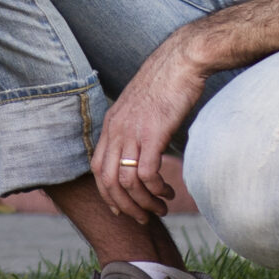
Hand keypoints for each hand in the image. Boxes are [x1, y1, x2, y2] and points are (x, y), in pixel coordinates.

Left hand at [91, 29, 206, 219]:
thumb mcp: (140, 108)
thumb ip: (135, 129)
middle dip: (124, 206)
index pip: (97, 168)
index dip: (106, 193)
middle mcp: (116, 130)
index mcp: (111, 125)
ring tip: (160, 208)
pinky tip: (168, 191)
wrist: (181, 61)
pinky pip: (147, 174)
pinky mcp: (153, 134)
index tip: (121, 208)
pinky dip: (156, 190)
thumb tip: (143, 150)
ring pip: (126, 182)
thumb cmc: (166, 84)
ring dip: (143, 202)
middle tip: (142, 217)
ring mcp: (132, 132)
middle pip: (107, 181)